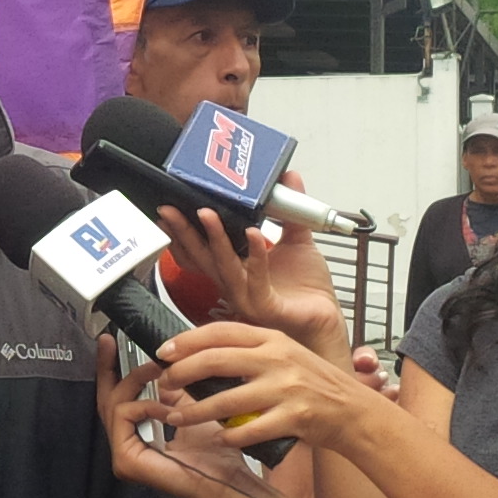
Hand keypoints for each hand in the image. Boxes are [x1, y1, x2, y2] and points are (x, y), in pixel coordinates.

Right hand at [99, 342, 257, 497]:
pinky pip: (124, 417)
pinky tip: (167, 409)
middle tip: (110, 341)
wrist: (228, 479)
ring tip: (161, 376)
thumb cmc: (217, 451)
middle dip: (108, 368)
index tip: (109, 342)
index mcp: (139, 435)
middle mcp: (126, 445)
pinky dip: (145, 406)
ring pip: (115, 404)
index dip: (110, 370)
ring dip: (138, 383)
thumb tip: (161, 365)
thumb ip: (171, 391)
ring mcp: (122, 455)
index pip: (118, 400)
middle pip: (107, 400)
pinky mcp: (125, 461)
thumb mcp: (190, 408)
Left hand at [157, 322, 389, 455]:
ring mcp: (286, 388)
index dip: (187, 341)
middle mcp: (277, 359)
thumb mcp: (285, 354)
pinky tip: (220, 440)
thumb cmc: (314, 383)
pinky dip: (231, 437)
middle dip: (182, 373)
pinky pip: (250, 430)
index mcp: (272, 339)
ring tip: (177, 416)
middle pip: (216, 360)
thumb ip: (251, 350)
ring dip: (196, 411)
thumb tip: (203, 353)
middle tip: (165, 383)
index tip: (164, 352)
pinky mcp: (293, 418)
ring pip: (226, 400)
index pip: (220, 332)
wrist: (354, 411)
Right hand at [159, 196, 349, 362]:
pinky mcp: (265, 308)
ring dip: (214, 239)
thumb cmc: (308, 292)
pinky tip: (255, 235)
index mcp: (235, 269)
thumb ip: (290, 209)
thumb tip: (288, 177)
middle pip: (201, 257)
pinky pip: (255, 280)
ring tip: (208, 213)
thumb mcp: (296, 240)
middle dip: (183, 231)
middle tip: (171, 208)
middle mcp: (234, 284)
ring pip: (223, 267)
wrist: (326, 320)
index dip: (183, 230)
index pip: (200, 249)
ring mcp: (247, 298)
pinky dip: (255, 255)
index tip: (172, 206)